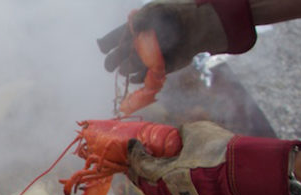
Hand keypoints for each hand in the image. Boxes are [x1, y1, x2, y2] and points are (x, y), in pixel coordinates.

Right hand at [98, 1, 227, 82]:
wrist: (195, 28)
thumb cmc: (174, 15)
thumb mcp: (156, 10)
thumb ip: (142, 17)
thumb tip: (133, 27)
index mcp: (130, 32)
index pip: (111, 41)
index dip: (106, 45)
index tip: (105, 48)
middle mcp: (134, 47)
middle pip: (116, 57)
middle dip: (112, 62)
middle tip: (111, 66)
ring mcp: (144, 59)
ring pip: (128, 68)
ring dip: (128, 68)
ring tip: (132, 65)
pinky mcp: (156, 70)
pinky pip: (143, 78)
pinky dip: (140, 78)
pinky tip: (141, 74)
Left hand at [127, 121, 300, 194]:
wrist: (245, 172)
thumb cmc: (218, 150)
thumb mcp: (196, 132)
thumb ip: (182, 134)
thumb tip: (179, 134)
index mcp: (165, 174)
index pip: (141, 166)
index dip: (134, 154)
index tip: (132, 145)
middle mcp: (172, 192)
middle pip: (147, 185)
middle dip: (138, 174)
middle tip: (134, 164)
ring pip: (164, 193)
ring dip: (156, 182)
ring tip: (154, 171)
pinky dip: (176, 187)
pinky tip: (177, 179)